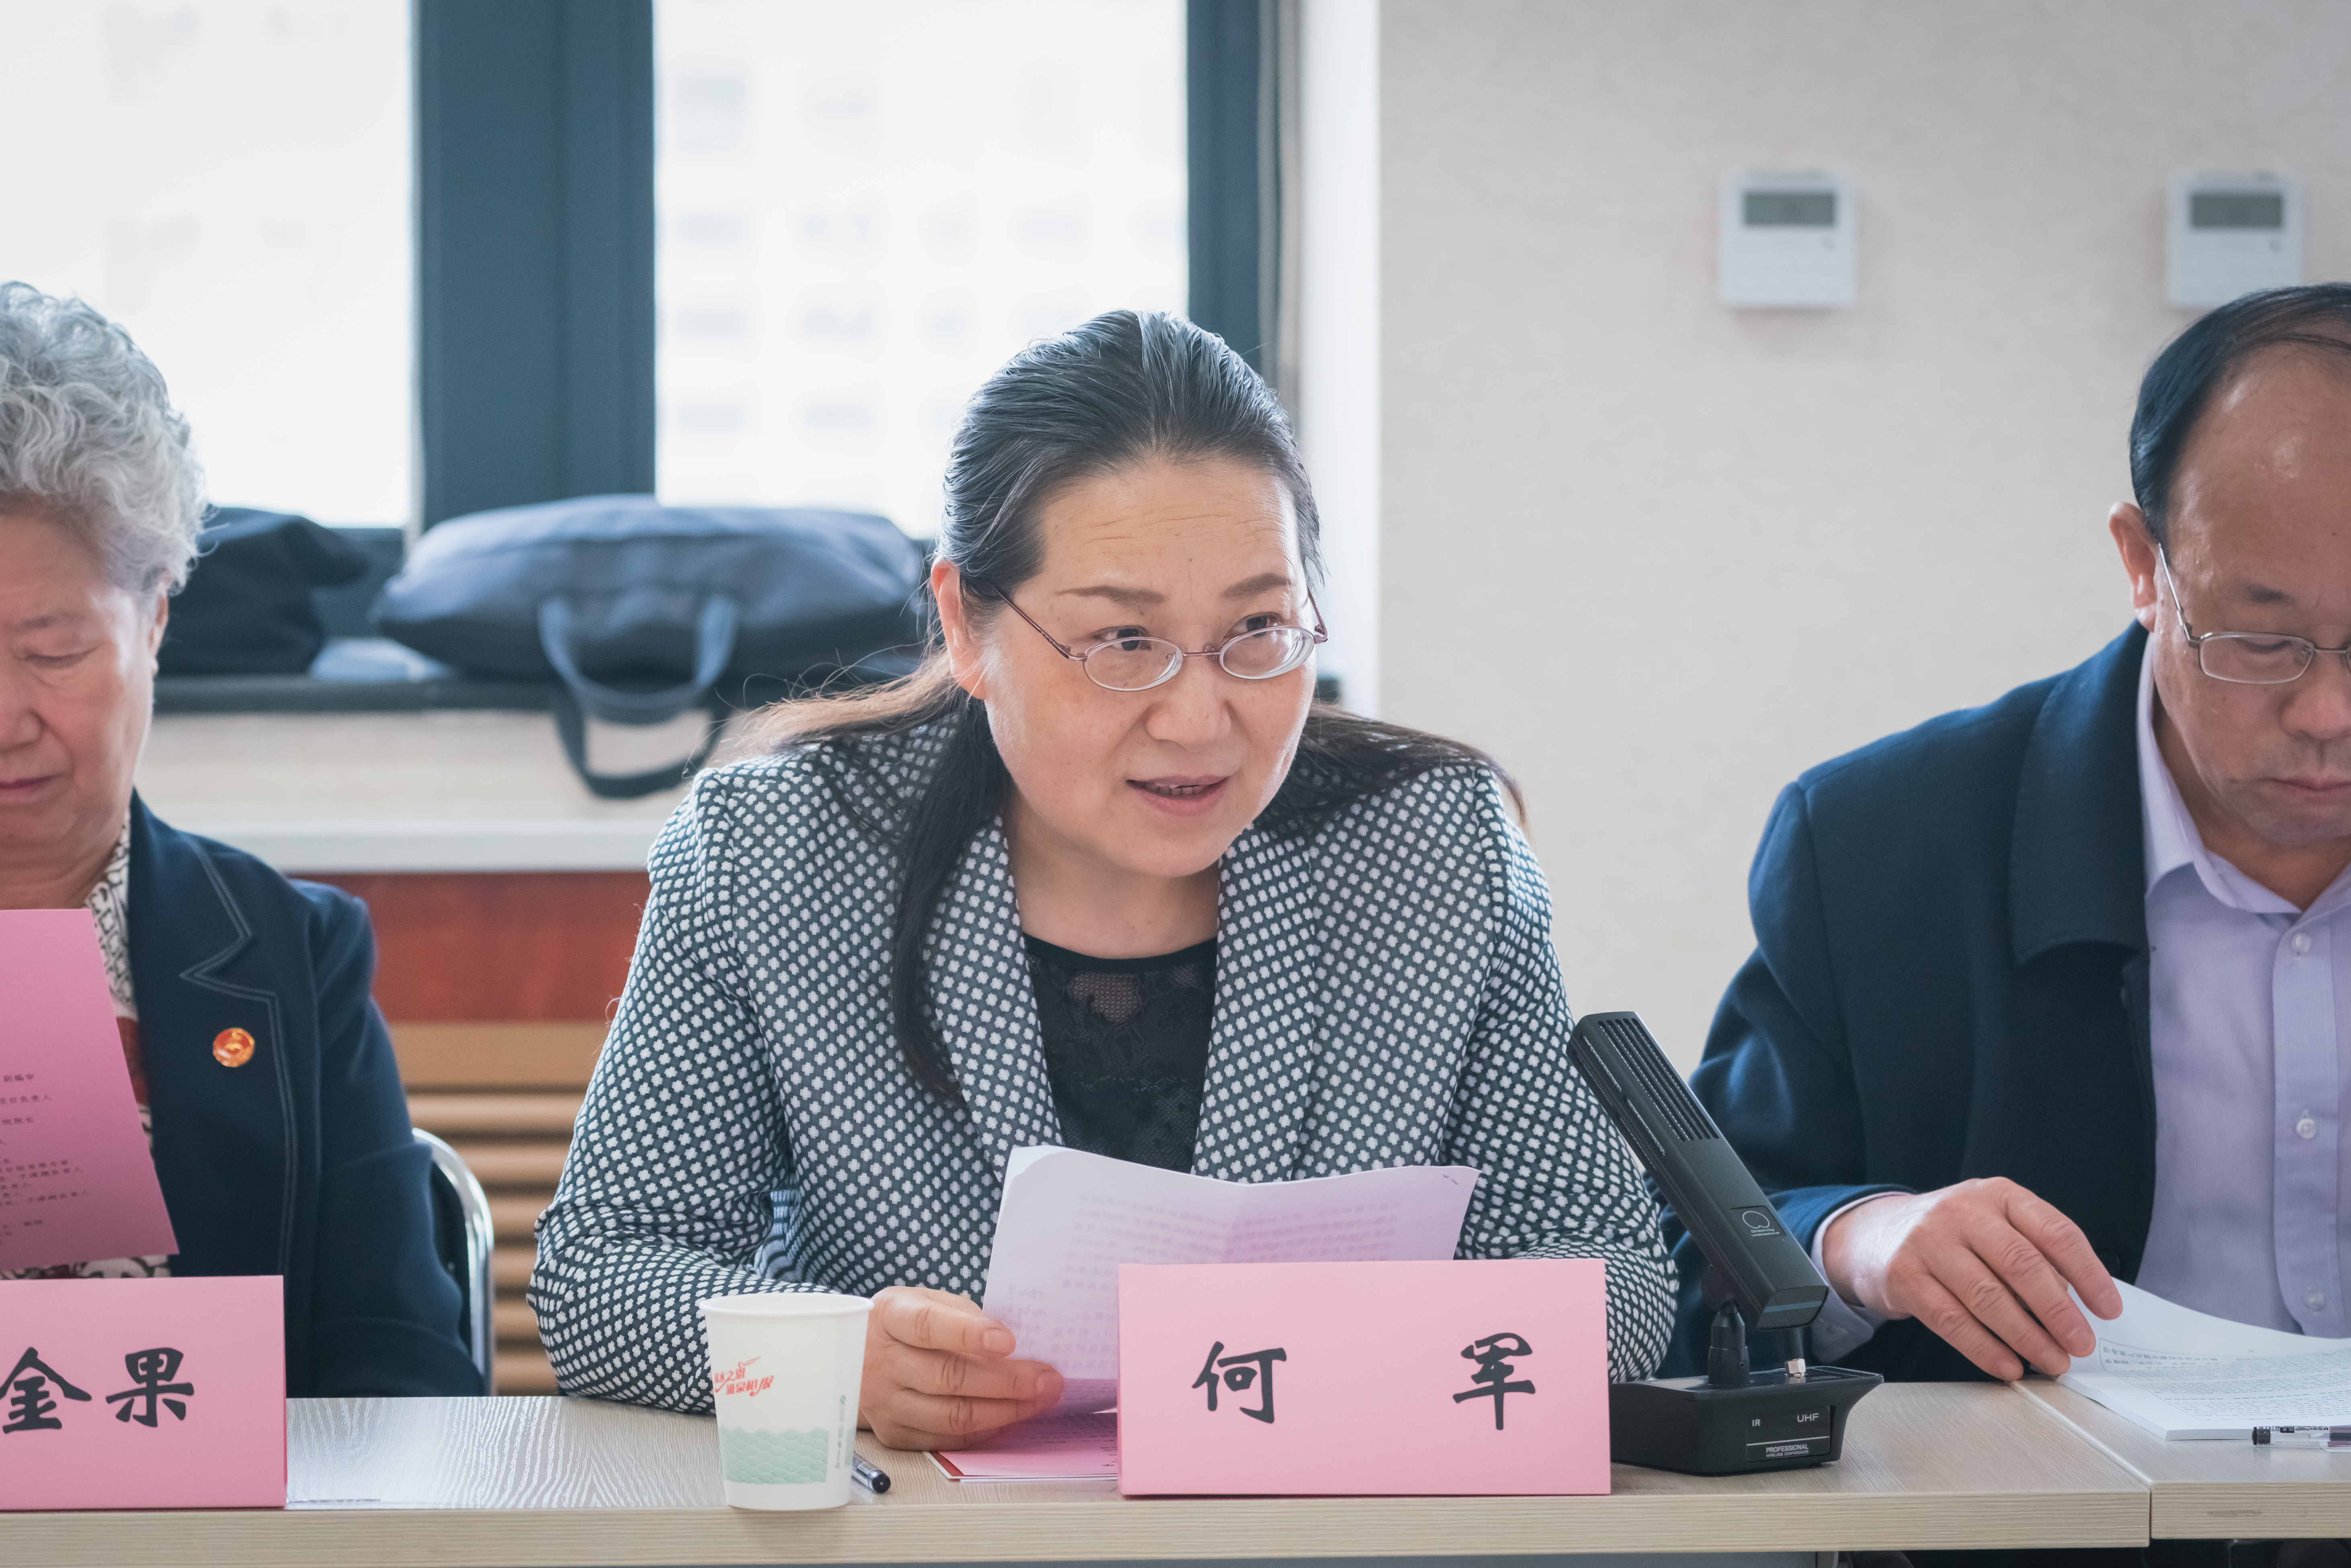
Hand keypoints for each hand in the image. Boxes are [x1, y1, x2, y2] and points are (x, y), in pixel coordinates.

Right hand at [858, 1285, 1063, 1449]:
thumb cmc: (903, 1325)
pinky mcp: (894, 1433)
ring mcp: (885, 1402)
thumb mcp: (924, 1301)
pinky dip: (983, 1430)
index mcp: (890, 1316)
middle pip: (948, 1376)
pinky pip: (945, 1438)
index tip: (1009, 1341)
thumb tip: (1011, 1342)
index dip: (969, 1333)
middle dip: (1007, 1381)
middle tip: (1047, 1380)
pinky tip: (1011, 1417)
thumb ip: (961, 1314)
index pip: (928, 1325)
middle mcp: (882, 1361)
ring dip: (1004, 1411)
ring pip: (951, 1415)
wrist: (852, 1359)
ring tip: (1039, 1401)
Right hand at [1820, 1178, 2123, 1379]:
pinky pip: (1951, 1320)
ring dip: (2027, 1337)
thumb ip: (2034, 1254)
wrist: (1876, 1235)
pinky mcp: (1904, 1276)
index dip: (2088, 1274)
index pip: (2055, 1231)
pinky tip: (2007, 1365)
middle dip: (2059, 1312)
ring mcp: (1929, 1242)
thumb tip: (2077, 1307)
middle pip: (2021, 1265)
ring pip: (1987, 1296)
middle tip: (2081, 1345)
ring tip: (2052, 1362)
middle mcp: (1962, 1212)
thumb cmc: (1953, 1236)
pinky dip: (1984, 1348)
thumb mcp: (1995, 1225)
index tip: (2108, 1310)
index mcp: (1997, 1194)